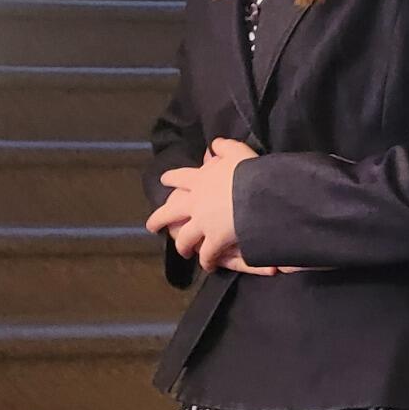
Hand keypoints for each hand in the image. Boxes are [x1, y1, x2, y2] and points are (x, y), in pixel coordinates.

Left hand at [148, 138, 263, 273]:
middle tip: (151, 226)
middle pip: (169, 212)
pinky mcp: (214, 240)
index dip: (171, 179)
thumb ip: (224, 147)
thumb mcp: (237, 152)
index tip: (163, 181)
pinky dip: (207, 261)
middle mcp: (195, 202)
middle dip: (158, 219)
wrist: (257, 195)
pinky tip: (207, 266)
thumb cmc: (248, 172)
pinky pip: (207, 254)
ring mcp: (202, 223)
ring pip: (184, 238)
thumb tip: (214, 143)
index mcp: (200, 180)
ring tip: (181, 251)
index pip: (180, 177)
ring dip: (182, 245)